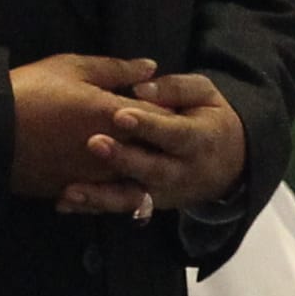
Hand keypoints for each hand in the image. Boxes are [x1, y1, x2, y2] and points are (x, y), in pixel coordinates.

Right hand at [11, 52, 160, 208]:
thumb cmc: (30, 91)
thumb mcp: (72, 68)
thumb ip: (116, 69)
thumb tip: (150, 68)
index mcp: (115, 116)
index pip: (162, 116)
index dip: (167, 110)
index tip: (165, 104)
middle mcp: (113, 152)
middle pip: (153, 152)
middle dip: (159, 142)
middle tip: (156, 132)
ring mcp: (95, 177)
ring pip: (133, 178)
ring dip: (137, 166)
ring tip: (132, 153)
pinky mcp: (76, 191)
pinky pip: (105, 194)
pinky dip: (111, 184)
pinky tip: (105, 170)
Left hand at [83, 72, 245, 212]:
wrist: (229, 165)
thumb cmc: (208, 119)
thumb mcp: (204, 95)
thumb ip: (175, 88)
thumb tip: (141, 87)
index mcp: (198, 140)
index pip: (173, 133)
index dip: (148, 125)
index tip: (121, 114)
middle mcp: (182, 172)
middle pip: (151, 169)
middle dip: (122, 159)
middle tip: (94, 143)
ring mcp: (164, 193)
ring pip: (132, 198)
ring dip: (100, 196)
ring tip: (71, 190)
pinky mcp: (148, 205)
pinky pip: (119, 208)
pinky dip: (92, 207)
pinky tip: (65, 202)